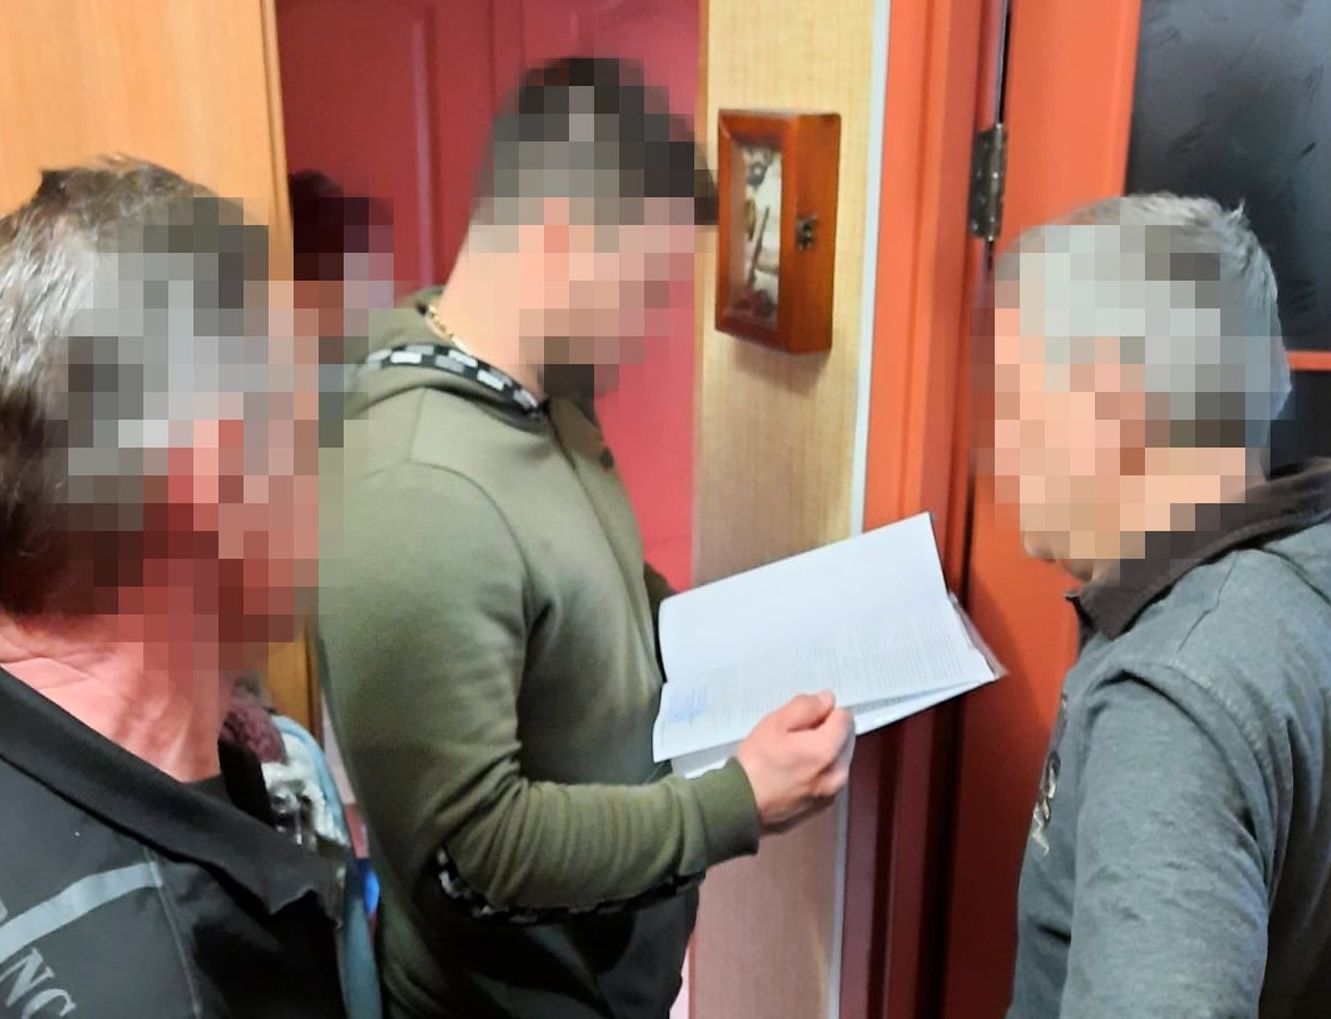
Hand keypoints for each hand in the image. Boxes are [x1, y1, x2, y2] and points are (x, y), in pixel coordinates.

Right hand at [735, 691, 855, 834]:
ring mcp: (832, 792)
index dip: (824, 712)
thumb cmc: (754, 767)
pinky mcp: (824, 804)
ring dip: (825, 750)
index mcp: (826, 750)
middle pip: (846, 738)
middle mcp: (836, 774)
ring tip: (793, 754)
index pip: (845, 717)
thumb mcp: (775, 723)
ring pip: (840, 758)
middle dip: (828, 731)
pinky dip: (820, 770)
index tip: (805, 718)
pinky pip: (831, 777)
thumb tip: (826, 700)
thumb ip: (806, 707)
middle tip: (796, 736)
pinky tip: (795, 771)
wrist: (741, 807)